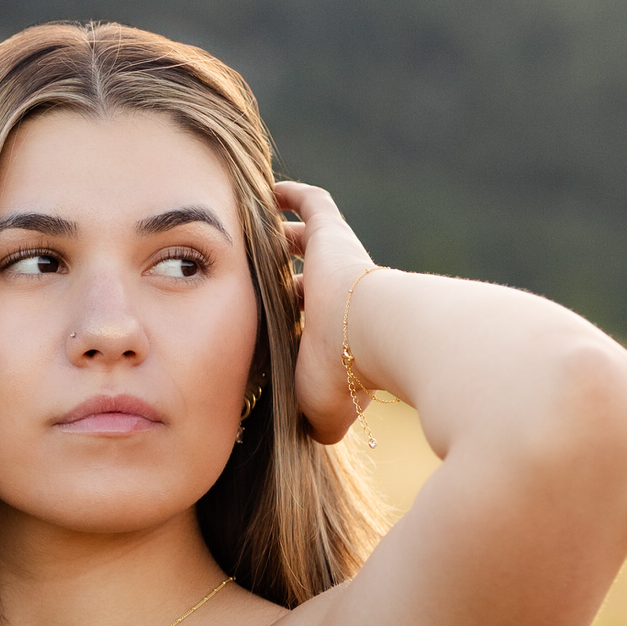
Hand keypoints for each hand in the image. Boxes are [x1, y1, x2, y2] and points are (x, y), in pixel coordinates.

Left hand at [274, 180, 379, 445]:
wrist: (377, 339)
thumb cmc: (345, 378)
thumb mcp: (321, 411)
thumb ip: (316, 420)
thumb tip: (314, 435)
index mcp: (335, 336)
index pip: (307, 325)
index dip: (287, 324)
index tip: (264, 327)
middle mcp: (339, 296)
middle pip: (304, 280)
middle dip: (281, 278)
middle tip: (249, 274)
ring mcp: (338, 264)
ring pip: (306, 242)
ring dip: (279, 235)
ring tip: (249, 228)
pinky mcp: (332, 236)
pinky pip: (312, 206)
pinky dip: (292, 196)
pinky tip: (267, 190)